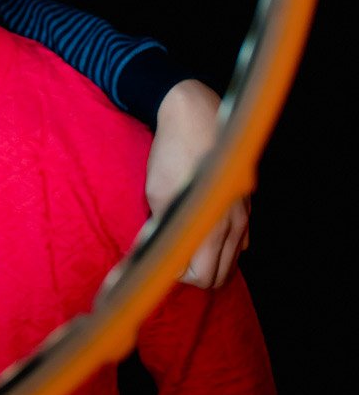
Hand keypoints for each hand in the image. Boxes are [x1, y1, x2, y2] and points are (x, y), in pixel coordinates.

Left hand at [147, 79, 250, 288]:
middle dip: (196, 273)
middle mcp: (234, 225)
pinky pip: (241, 238)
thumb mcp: (157, 195)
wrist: (196, 117)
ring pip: (233, 258)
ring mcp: (243, 213)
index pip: (202, 277)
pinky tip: (207, 234)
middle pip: (220, 274)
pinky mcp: (245, 201)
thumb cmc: (172, 156)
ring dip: (212, 261)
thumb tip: (149, 256)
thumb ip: (160, 231)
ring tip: (187, 250)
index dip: (179, 275)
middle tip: (172, 259)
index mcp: (212, 228)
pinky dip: (226, 246)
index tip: (161, 262)